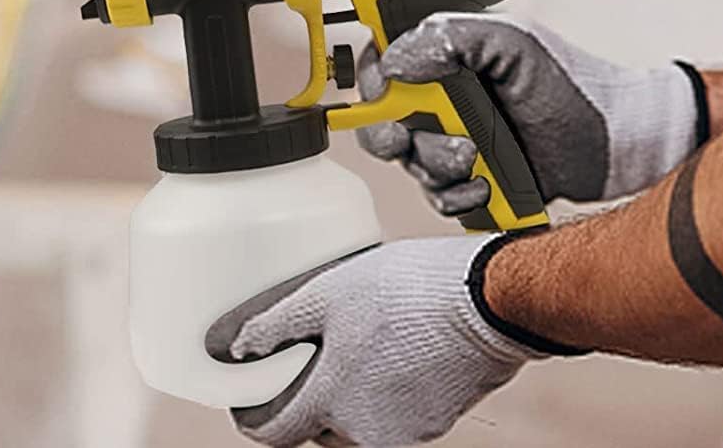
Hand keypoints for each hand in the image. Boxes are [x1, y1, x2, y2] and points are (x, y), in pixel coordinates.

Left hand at [205, 236, 546, 446]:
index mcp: (334, 400)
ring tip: (353, 343)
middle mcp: (367, 429)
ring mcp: (405, 430)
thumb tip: (239, 346)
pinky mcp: (436, 420)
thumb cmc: (409, 292)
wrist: (483, 302)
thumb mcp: (328, 292)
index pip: (278, 432)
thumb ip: (278, 322)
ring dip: (348, 394)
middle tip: (305, 357)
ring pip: (358, 422)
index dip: (254, 419)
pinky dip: (383, 390)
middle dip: (307, 399)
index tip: (246, 404)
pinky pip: (394, 414)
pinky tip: (390, 347)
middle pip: (319, 428)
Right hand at [356, 13, 702, 213]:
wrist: (621, 145)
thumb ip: (451, 38)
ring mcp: (458, 145)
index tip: (386, 97)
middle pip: (385, 124)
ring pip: (413, 166)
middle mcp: (446, 103)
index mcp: (447, 62)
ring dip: (438, 165)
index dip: (373, 87)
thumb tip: (396, 61)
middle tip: (410, 137)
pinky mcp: (476, 185)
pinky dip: (459, 198)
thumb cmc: (575, 86)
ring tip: (476, 157)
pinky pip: (443, 200)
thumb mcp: (512, 43)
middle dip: (394, 135)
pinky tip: (486, 185)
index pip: (383, 69)